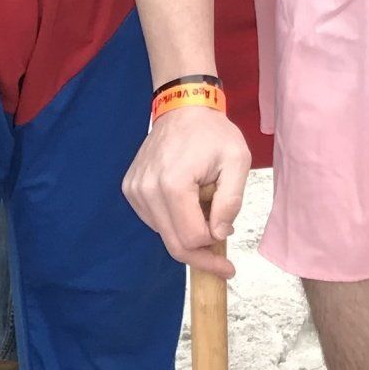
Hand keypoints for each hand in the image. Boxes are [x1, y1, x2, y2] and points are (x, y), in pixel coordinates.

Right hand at [123, 105, 250, 278]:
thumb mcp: (237, 161)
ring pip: (163, 234)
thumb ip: (230, 201)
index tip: (229, 257)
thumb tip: (219, 235)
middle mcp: (147, 190)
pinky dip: (173, 222)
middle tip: (222, 262)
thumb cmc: (213, 133)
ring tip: (205, 210)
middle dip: (200, 256)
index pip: (191, 239)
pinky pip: (154, 221)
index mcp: (173, 184)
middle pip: (174, 244)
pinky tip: (188, 205)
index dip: (213, 251)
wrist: (183, 107)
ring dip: (187, 234)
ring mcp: (135, 190)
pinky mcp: (131, 188)